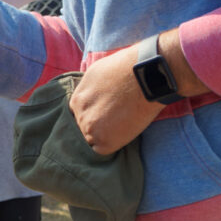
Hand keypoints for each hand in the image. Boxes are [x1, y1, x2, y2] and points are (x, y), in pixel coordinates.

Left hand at [70, 41, 163, 155]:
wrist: (144, 76)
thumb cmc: (126, 69)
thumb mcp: (97, 72)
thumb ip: (90, 89)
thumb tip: (93, 95)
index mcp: (77, 99)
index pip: (79, 114)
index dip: (92, 115)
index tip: (103, 116)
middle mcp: (79, 114)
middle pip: (83, 128)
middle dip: (96, 126)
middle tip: (113, 123)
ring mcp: (90, 129)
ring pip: (92, 140)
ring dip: (103, 137)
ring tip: (120, 128)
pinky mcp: (104, 141)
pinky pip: (102, 151)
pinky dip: (111, 146)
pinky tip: (122, 136)